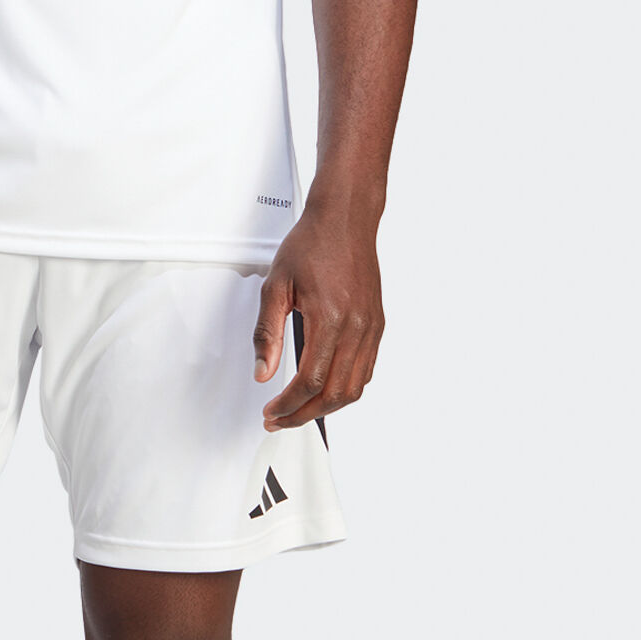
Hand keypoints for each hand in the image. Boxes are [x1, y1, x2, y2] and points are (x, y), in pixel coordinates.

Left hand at [252, 201, 383, 430]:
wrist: (345, 220)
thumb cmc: (311, 244)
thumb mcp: (275, 286)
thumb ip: (267, 333)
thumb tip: (262, 373)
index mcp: (330, 319)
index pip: (309, 381)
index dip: (287, 405)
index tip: (270, 412)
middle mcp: (356, 328)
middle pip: (333, 394)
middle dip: (303, 414)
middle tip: (279, 419)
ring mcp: (371, 329)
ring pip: (353, 388)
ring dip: (325, 407)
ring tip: (299, 410)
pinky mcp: (377, 326)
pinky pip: (365, 371)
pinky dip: (345, 389)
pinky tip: (325, 389)